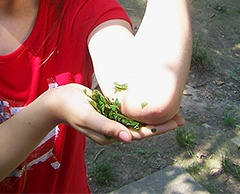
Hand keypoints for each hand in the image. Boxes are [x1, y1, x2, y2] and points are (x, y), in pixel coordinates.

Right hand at [48, 85, 184, 144]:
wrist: (57, 101)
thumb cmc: (71, 108)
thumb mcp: (88, 117)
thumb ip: (107, 128)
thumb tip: (128, 138)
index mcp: (110, 135)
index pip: (139, 134)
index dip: (157, 129)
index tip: (174, 123)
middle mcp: (114, 130)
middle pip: (142, 128)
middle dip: (161, 124)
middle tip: (182, 118)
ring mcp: (111, 121)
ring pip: (137, 120)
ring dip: (153, 116)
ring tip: (171, 111)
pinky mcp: (108, 111)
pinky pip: (128, 112)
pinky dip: (141, 109)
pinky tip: (149, 104)